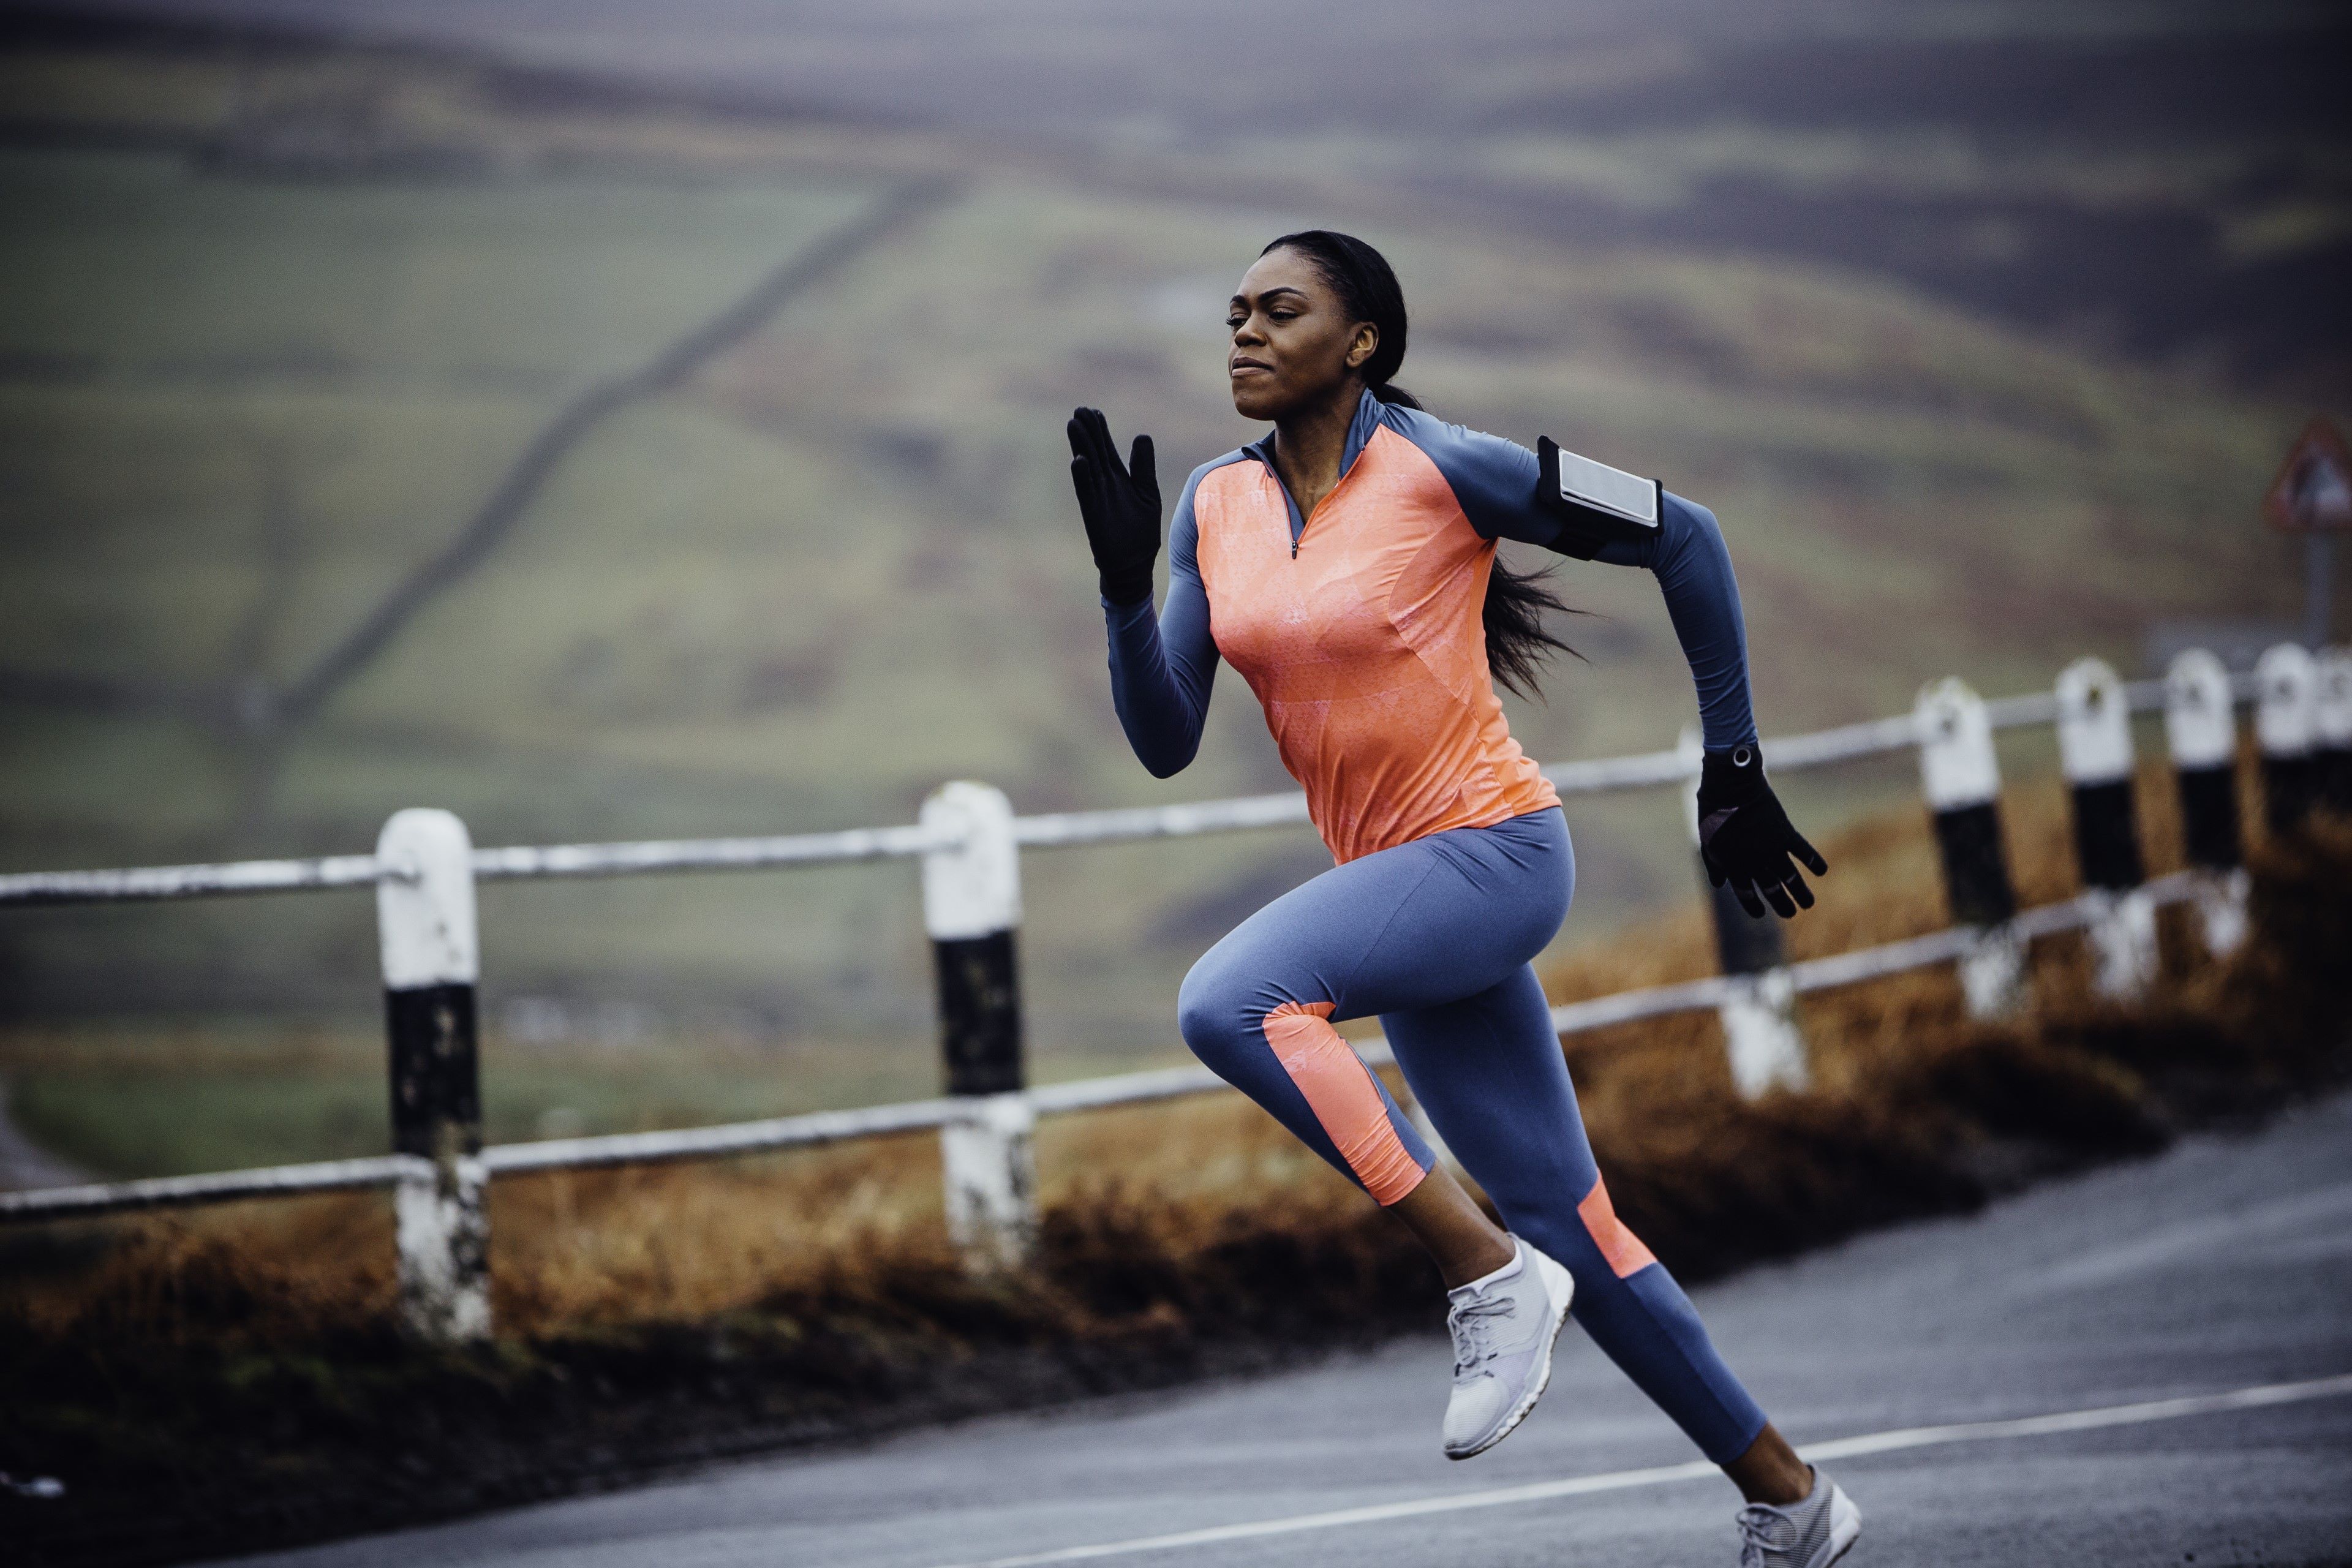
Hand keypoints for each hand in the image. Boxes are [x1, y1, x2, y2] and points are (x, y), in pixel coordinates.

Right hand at [1067, 407, 1161, 606]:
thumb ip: (1144, 466)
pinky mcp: (1094, 515)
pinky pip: (1086, 493)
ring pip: (1088, 467)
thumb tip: (1141, 435)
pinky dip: (1082, 477)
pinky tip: (1078, 460)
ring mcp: (1097, 498)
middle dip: (1087, 431)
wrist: (1134, 564)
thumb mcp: (1147, 492)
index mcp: (1118, 478)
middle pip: (1094, 452)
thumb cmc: (1140, 531)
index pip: (1106, 448)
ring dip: (1081, 446)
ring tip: (1074, 425)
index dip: (1100, 429)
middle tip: (1079, 410)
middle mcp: (1105, 484)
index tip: (1092, 410)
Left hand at [1697, 744, 1827, 918]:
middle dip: (1781, 904)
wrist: (1731, 785)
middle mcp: (1755, 862)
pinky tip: (1822, 871)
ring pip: (1790, 877)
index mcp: (1733, 865)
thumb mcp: (1707, 841)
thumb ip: (1714, 864)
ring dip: (1800, 892)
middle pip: (1771, 889)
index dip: (1753, 905)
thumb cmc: (1714, 813)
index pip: (1745, 892)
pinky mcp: (1786, 833)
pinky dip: (1814, 860)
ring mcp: (1772, 848)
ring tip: (1809, 904)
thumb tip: (1719, 884)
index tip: (1759, 914)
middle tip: (1790, 913)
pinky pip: (1803, 851)